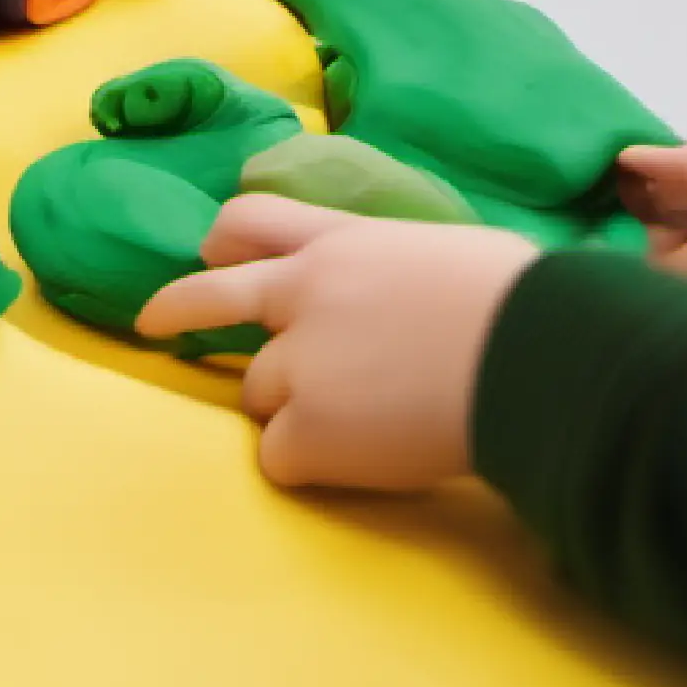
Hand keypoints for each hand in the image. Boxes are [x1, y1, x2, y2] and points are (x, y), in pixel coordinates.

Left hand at [136, 198, 537, 490]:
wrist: (535, 360)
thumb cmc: (529, 306)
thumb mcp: (451, 254)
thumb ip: (402, 270)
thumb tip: (420, 293)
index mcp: (342, 244)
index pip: (255, 221)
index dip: (226, 240)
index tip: (211, 251)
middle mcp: (302, 293)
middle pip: (210, 296)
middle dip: (176, 311)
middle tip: (151, 325)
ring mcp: (297, 362)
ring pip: (255, 393)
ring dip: (292, 409)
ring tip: (362, 424)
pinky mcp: (308, 429)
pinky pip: (281, 458)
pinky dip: (309, 465)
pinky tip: (360, 465)